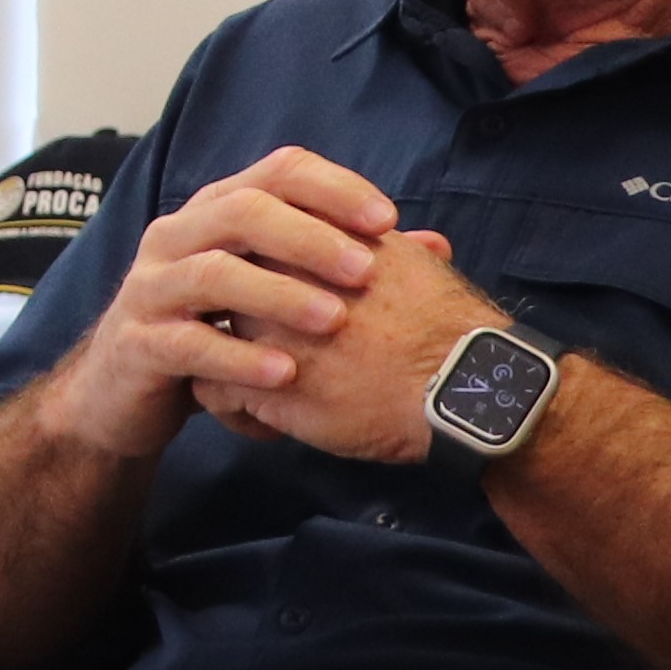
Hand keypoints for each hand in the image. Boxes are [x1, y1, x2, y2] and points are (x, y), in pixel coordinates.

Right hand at [27, 146, 406, 462]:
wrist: (124, 392)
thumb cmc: (214, 331)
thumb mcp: (275, 292)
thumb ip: (342, 265)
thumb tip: (434, 245)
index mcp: (215, 211)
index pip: (277, 171)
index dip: (333, 187)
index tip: (388, 219)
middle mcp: (178, 236)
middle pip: (243, 210)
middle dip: (310, 236)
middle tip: (366, 269)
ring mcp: (151, 287)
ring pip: (213, 272)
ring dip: (278, 293)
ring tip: (332, 321)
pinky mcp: (137, 343)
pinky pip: (188, 343)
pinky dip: (238, 357)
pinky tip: (284, 376)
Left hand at [194, 226, 506, 465]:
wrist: (461, 383)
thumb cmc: (451, 329)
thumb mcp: (422, 269)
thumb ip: (397, 252)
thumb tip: (418, 244)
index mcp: (315, 241)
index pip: (256, 243)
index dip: (263, 274)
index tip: (279, 300)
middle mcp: (279, 277)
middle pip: (223, 287)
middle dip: (236, 317)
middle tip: (258, 349)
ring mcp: (263, 329)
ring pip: (209, 339)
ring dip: (226, 364)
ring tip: (257, 392)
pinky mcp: (261, 383)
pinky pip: (211, 392)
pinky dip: (231, 412)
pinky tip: (264, 428)